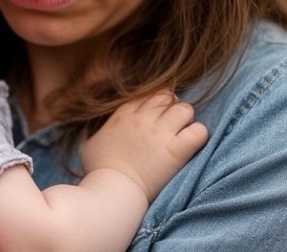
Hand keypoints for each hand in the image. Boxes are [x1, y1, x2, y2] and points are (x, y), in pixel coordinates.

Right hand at [80, 90, 207, 202]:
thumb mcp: (87, 145)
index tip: (157, 115)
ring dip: (187, 119)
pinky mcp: (175, 151)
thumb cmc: (98, 172)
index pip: (148, 94)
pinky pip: (198, 131)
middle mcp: (142, 119)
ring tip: (183, 133)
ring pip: (185, 109)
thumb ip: (93, 131)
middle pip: (167, 96)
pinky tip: (192, 145)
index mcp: (123, 114)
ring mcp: (160, 133)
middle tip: (173, 123)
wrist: (112, 192)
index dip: (156, 103)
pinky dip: (199, 135)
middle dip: (172, 106)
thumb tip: (92, 129)